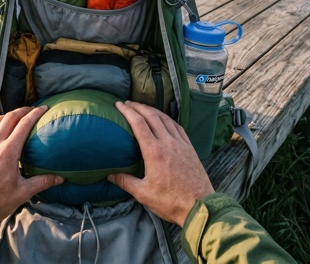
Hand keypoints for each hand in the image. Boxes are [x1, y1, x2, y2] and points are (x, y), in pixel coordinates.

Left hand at [0, 105, 62, 226]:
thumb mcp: (22, 193)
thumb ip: (42, 182)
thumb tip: (60, 178)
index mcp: (7, 152)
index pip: (23, 125)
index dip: (34, 114)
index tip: (43, 109)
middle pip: (9, 118)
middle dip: (22, 110)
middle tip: (31, 109)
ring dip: (6, 116)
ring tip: (15, 116)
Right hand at [108, 101, 214, 226]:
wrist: (199, 206)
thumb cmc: (170, 201)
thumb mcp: (143, 193)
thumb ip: (125, 181)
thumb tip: (110, 175)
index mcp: (154, 151)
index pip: (139, 124)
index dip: (128, 112)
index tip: (118, 105)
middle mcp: (168, 142)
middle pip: (152, 116)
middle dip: (138, 107)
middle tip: (127, 103)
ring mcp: (180, 143)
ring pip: (165, 119)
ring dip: (152, 110)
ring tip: (143, 108)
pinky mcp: (189, 148)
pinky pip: (177, 126)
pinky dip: (167, 119)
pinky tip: (164, 119)